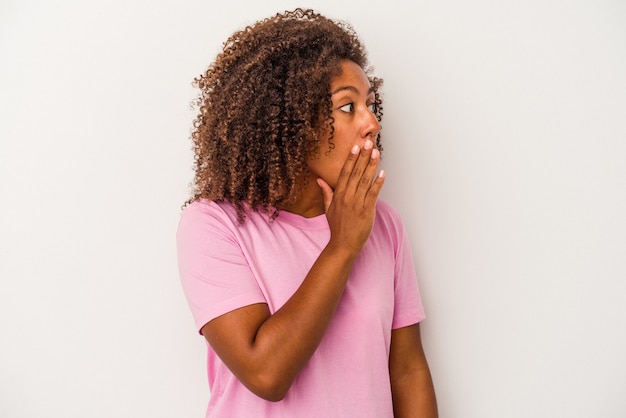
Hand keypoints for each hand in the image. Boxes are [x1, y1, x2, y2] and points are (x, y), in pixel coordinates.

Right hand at [317, 139, 384, 254]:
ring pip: (365, 180)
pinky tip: (383, 172)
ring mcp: (357, 203)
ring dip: (371, 165)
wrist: (343, 245)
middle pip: (356, 172)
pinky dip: (378, 183)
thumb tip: (319, 180)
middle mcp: (347, 196)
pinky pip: (374, 193)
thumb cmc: (337, 228)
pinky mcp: (367, 210)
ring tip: (375, 152)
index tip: (355, 147)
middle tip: (367, 142)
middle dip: (362, 156)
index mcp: (338, 195)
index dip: (351, 158)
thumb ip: (326, 192)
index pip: (345, 172)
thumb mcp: (328, 209)